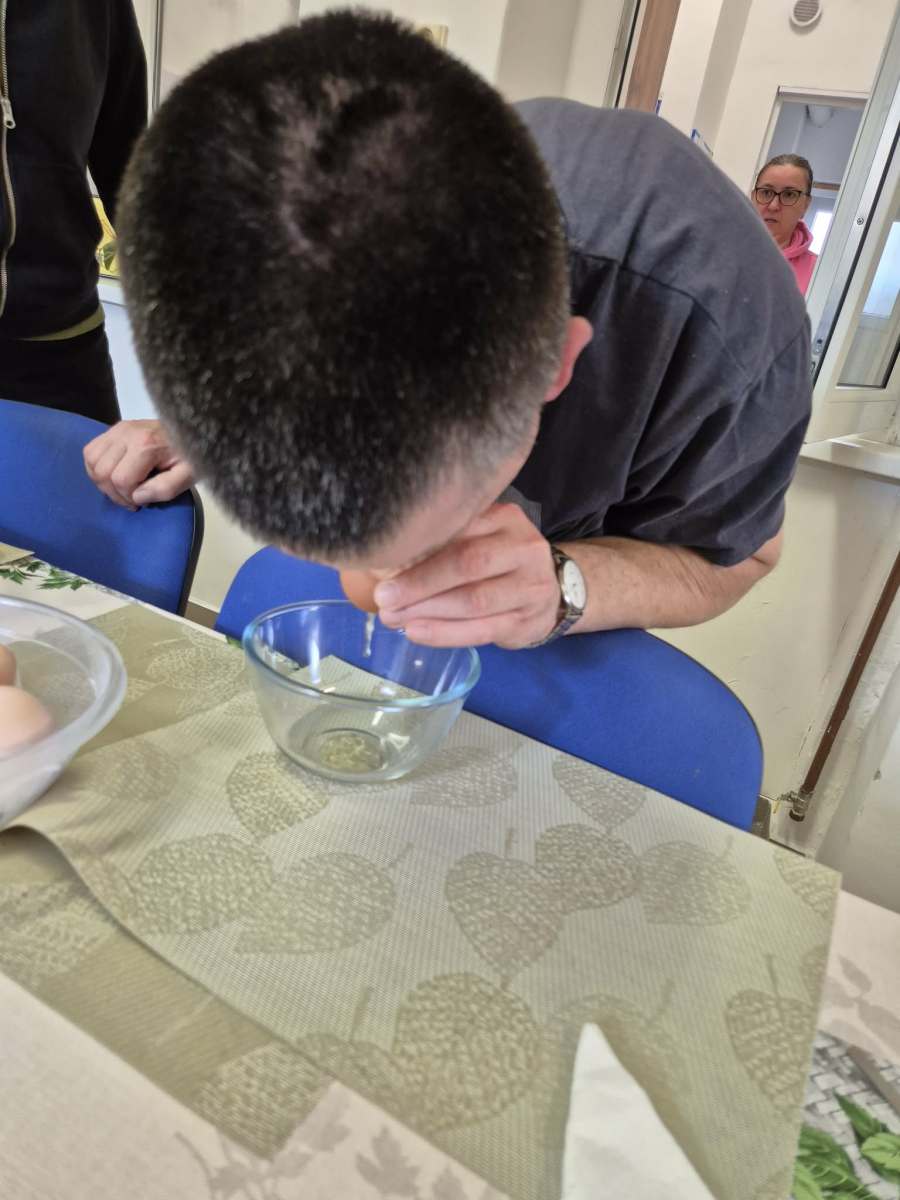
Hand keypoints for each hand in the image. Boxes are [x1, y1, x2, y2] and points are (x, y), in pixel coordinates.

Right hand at [83, 419, 195, 508]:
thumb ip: (164, 489)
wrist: (192, 430)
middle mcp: (127, 433)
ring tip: (121, 488)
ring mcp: (118, 428)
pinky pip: (90, 450)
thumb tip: (137, 497)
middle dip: (114, 493)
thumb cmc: (191, 455)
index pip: (121, 480)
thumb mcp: (187, 476)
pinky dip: (96, 467)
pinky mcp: (115, 428)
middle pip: (102, 472)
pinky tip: (113, 474)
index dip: (128, 497)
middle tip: (131, 498)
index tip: (141, 502)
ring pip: (91, 460)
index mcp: (146, 445)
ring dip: (102, 481)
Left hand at [374, 503, 560, 648]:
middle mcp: (524, 548)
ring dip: (428, 611)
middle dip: (420, 583)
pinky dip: (444, 633)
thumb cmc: (500, 560)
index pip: (461, 528)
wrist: (553, 591)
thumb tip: (386, 555)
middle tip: (384, 598)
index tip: (382, 560)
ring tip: (393, 618)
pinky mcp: (526, 621)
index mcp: (506, 518)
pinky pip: (481, 630)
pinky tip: (416, 632)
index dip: (420, 547)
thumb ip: (447, 539)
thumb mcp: (482, 536)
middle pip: (468, 564)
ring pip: (474, 601)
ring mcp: (530, 587)